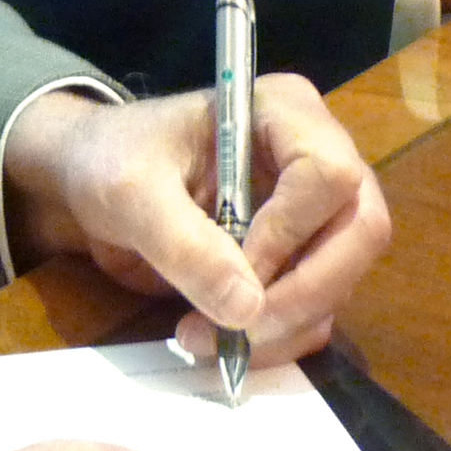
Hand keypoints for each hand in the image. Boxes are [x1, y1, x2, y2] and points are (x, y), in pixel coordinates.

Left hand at [0, 82, 389, 366]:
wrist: (92, 180)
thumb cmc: (112, 160)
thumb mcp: (130, 193)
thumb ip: (184, 244)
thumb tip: (246, 308)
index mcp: (284, 111)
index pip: (328, 174)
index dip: (288, 233)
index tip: (232, 271)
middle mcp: (318, 156)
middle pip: (359, 232)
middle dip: (302, 295)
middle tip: (236, 332)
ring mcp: (315, 213)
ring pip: (341, 282)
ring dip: (282, 327)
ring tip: (203, 338)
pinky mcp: (300, 259)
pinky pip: (315, 309)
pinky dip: (275, 338)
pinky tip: (218, 338)